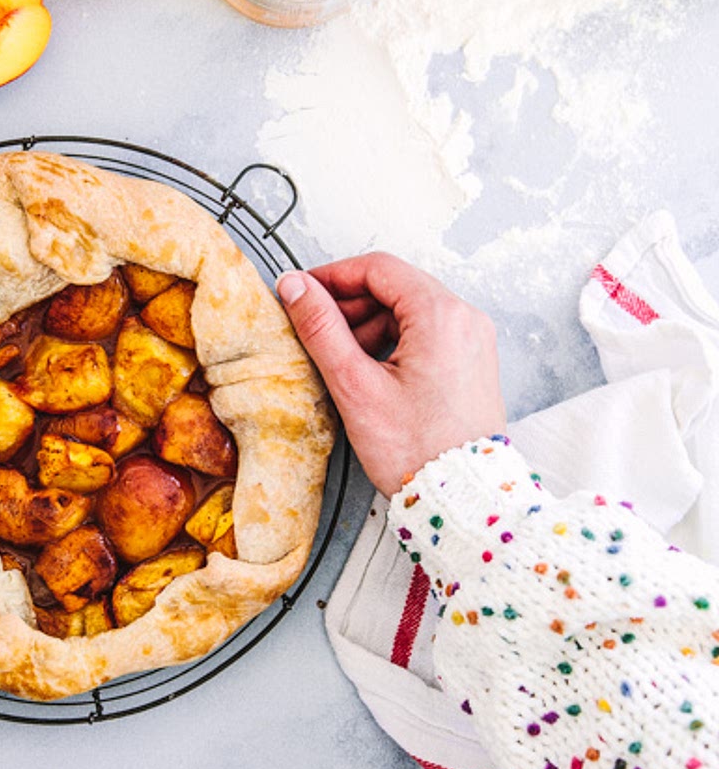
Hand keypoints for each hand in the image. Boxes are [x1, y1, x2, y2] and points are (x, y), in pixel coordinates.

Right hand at [277, 253, 505, 497]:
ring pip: (408, 310)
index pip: (378, 268)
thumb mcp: (355, 385)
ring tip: (339, 359)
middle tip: (314, 329)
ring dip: (368, 324)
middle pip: (395, 287)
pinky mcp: (471, 361)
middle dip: (349, 304)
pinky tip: (368, 371)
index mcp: (441, 315)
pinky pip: (425, 333)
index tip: (302, 292)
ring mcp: (472, 340)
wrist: (463, 500)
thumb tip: (295, 287)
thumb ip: (321, 328)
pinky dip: (391, 341)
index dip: (332, 276)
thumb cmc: (417, 450)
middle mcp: (465, 318)